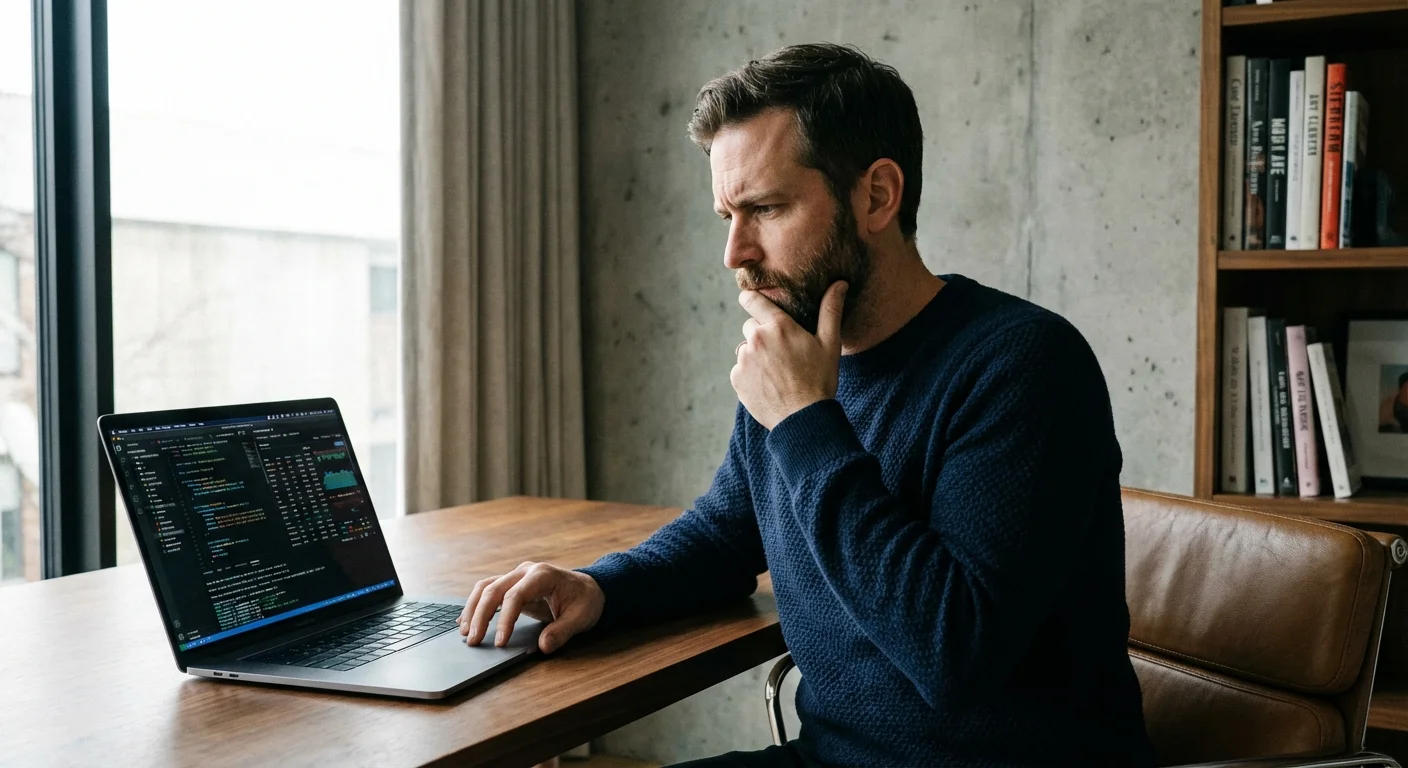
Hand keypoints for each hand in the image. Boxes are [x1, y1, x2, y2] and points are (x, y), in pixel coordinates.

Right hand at [458, 562, 604, 653]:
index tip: (500, 642)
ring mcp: (517, 575)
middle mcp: (525, 571)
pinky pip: (488, 590)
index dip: (505, 619)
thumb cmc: (585, 601)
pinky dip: (475, 604)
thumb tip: (544, 646)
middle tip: (473, 641)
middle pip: (494, 589)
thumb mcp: (581, 618)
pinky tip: (466, 621)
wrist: (589, 588)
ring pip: (486, 587)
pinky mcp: (512, 584)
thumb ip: (562, 632)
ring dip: (473, 609)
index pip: (515, 595)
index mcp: (543, 575)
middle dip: (481, 616)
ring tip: (465, 633)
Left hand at [731, 281, 846, 429]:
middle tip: (782, 353)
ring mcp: (744, 360)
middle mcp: (756, 339)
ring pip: (746, 349)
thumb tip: (840, 283)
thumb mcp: (829, 344)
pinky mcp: (737, 379)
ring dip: (756, 356)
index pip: (751, 299)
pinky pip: (740, 369)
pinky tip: (769, 384)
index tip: (754, 302)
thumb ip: (831, 310)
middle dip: (763, 335)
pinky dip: (750, 375)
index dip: (751, 299)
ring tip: (777, 372)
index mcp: (778, 326)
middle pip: (750, 326)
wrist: (803, 418)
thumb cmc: (820, 380)